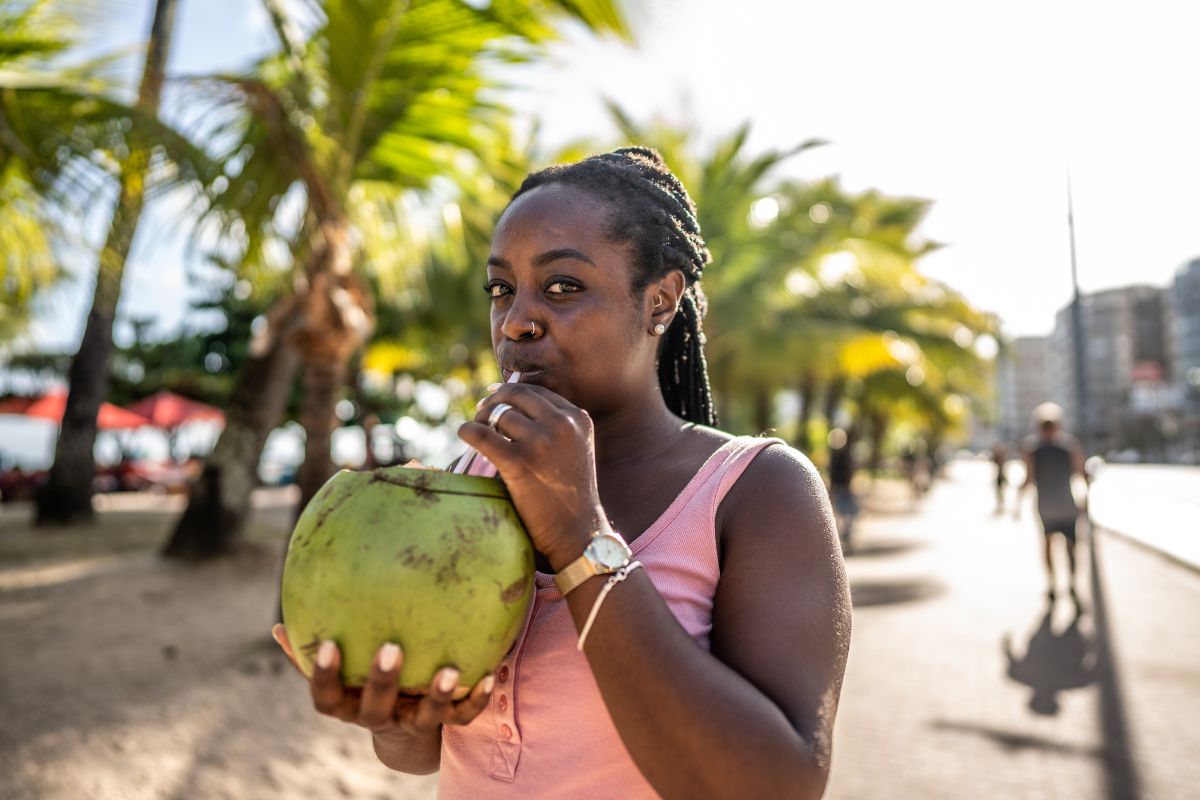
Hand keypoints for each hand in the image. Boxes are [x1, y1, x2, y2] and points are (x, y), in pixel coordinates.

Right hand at [271, 624, 493, 733]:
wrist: (407, 738)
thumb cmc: (364, 690)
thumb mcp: (341, 677)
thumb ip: (310, 654)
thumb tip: (275, 627)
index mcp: (349, 706)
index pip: (326, 698)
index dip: (323, 675)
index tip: (327, 643)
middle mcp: (378, 718)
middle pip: (375, 707)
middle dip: (382, 680)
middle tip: (391, 647)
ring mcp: (411, 724)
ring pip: (424, 717)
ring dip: (437, 695)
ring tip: (451, 670)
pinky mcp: (442, 727)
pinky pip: (460, 718)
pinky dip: (474, 699)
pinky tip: (490, 673)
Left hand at [460, 383, 605, 569]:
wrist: (577, 532)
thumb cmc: (570, 495)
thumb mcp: (576, 449)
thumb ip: (555, 426)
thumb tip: (512, 404)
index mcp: (577, 419)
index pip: (536, 391)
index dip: (510, 392)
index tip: (494, 399)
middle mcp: (562, 425)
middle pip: (516, 395)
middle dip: (494, 401)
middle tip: (481, 412)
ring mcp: (542, 442)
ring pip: (498, 414)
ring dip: (481, 418)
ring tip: (476, 430)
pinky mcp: (520, 462)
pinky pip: (481, 435)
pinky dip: (467, 431)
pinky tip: (464, 434)